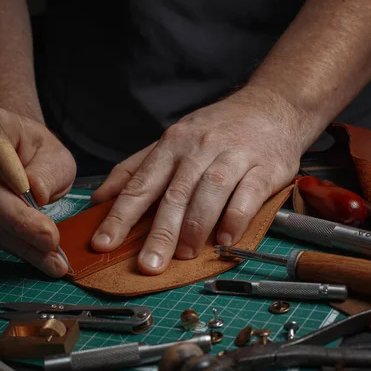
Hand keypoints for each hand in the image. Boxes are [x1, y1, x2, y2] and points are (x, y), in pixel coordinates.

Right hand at [0, 93, 75, 276]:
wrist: (17, 162)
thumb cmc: (34, 152)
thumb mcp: (53, 151)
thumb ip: (47, 168)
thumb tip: (36, 192)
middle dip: (18, 218)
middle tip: (50, 237)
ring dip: (25, 245)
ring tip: (57, 262)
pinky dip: (24, 251)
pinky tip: (48, 261)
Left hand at [90, 86, 315, 274]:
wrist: (271, 106)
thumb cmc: (215, 130)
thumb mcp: (170, 142)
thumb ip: (135, 170)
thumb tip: (100, 199)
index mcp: (171, 146)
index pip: (140, 185)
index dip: (120, 216)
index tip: (103, 243)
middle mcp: (199, 149)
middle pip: (175, 194)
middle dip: (160, 233)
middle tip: (149, 264)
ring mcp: (233, 156)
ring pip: (210, 192)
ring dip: (196, 227)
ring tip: (185, 255)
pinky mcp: (265, 167)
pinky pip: (248, 195)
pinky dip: (235, 219)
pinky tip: (225, 239)